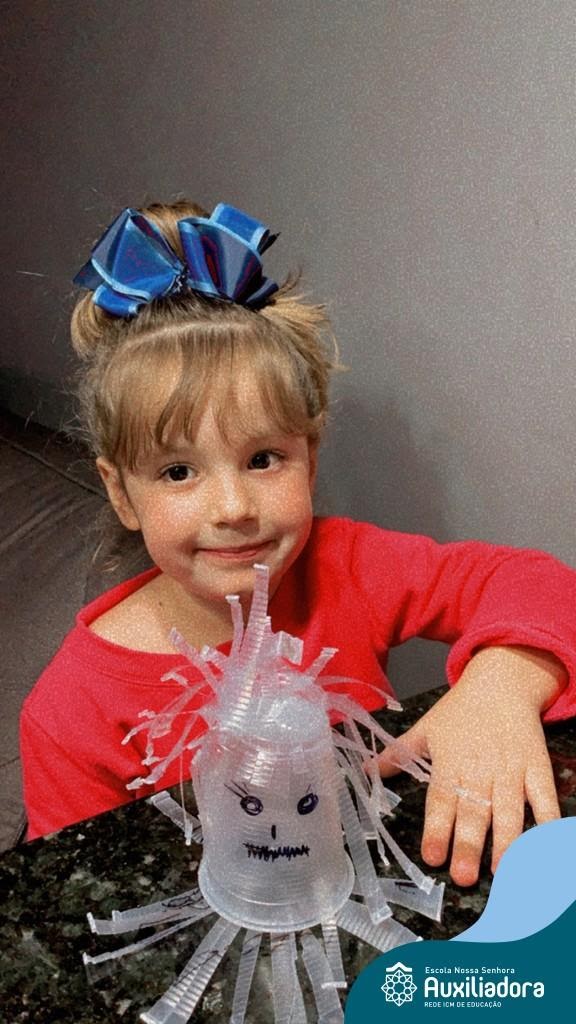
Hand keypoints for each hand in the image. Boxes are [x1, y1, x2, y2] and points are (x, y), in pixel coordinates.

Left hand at [377, 646, 565, 885]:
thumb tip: (365, 771)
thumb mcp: (425, 729)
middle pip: (474, 812)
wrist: (501, 683)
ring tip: (503, 871)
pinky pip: (545, 798)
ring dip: (507, 842)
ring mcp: (512, 771)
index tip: (432, 857)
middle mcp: (481, 771)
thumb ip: (398, 755)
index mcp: (450, 764)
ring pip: (510, 811)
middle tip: (463, 876)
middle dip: (469, 845)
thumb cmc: (460, 710)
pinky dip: (549, 821)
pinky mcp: (537, 768)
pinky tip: (548, 846)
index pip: (441, 801)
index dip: (436, 829)